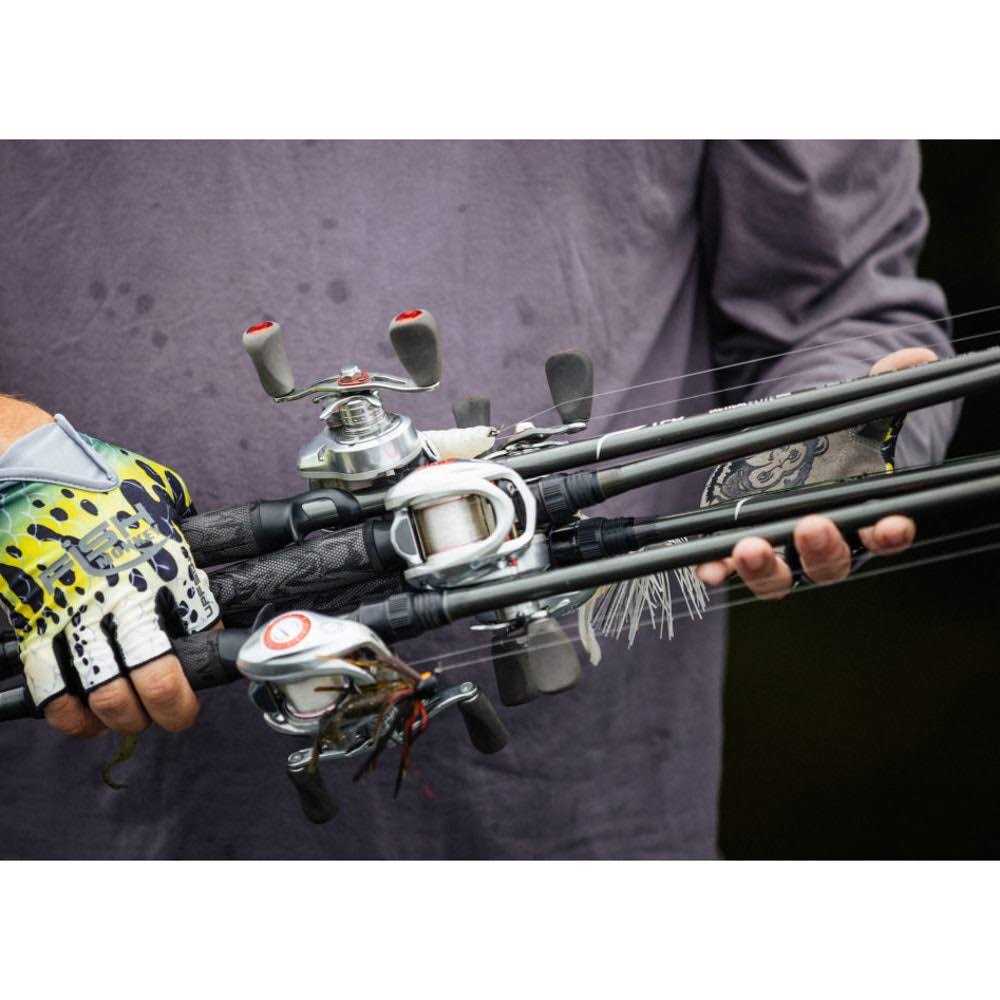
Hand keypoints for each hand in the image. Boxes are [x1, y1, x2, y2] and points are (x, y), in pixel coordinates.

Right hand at [0, 426, 219, 737]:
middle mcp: (126, 597)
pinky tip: (83, 720)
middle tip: (178, 715)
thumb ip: (181, 522)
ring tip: (133, 719)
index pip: (205, 627)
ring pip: (107, 696)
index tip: (212, 658)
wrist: (27, 469)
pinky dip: (69, 717)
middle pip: (159, 680)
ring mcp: (79, 615)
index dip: (213, 651)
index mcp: (167, 563)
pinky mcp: (36, 624)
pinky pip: (53, 688)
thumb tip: (201, 533)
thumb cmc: (96, 476)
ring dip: (124, 718)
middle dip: (174, 709)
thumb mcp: (159, 492)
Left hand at [694, 347, 936, 598]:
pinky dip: (718, 570)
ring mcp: (779, 556)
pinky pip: (728, 570)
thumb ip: (879, 390)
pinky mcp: (738, 552)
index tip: (890, 524)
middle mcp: (822, 548)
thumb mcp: (849, 414)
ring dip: (763, 566)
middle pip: (828, 564)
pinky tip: (709, 568)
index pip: (884, 534)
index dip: (889, 532)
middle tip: (810, 526)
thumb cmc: (827, 445)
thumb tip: (918, 356)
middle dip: (820, 547)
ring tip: (749, 546)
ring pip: (777, 577)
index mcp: (860, 519)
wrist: (782, 456)